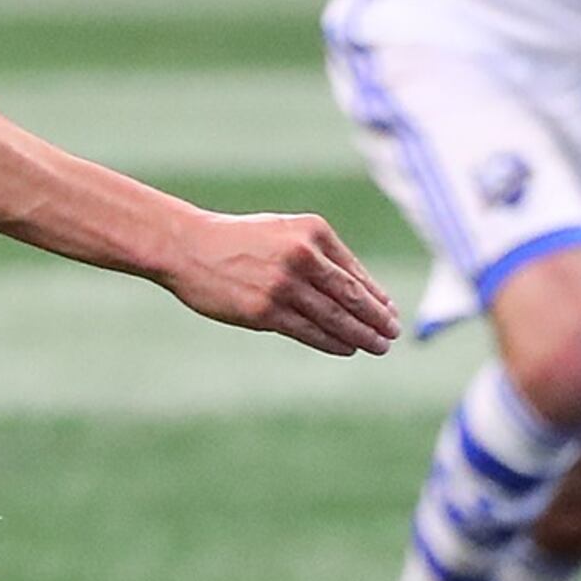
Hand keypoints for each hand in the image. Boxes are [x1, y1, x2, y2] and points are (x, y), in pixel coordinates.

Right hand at [162, 208, 399, 355]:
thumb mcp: (284, 233)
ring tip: (379, 346)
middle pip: (352, 296)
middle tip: (392, 334)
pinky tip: (346, 348)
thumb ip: (319, 256)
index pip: (354, 272)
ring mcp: (284, 285)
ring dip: (362, 335)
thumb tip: (360, 290)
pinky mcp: (265, 311)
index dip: (377, 296)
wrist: (188, 246)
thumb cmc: (239, 240)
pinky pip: (310, 331)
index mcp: (313, 232)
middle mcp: (303, 256)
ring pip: (335, 318)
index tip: (390, 311)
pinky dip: (333, 342)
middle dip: (377, 319)